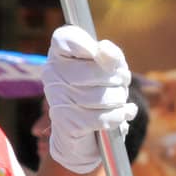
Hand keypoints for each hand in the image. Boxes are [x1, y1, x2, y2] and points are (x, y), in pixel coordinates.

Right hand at [42, 25, 135, 174]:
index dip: (87, 44)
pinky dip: (119, 116)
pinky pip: (102, 118)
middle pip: (97, 70)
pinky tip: (123, 114)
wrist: (82, 136)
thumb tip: (105, 50)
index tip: (100, 52)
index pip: (66, 38)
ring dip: (120, 99)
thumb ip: (110, 55)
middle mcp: (52, 74)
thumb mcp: (109, 69)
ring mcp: (58, 99)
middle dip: (120, 79)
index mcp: (59, 54)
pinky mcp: (67, 123)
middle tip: (122, 83)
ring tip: (119, 100)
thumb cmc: (98, 93)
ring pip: (103, 96)